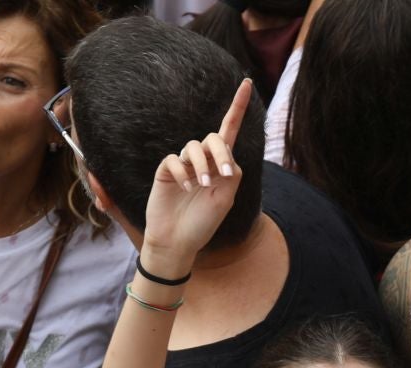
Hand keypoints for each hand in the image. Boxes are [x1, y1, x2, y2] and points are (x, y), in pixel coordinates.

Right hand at [138, 78, 253, 281]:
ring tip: (203, 186)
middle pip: (214, 138)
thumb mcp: (225, 199)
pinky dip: (183, 173)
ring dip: (202, 166)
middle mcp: (202, 161)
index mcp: (221, 166)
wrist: (178, 241)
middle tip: (223, 175)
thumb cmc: (203, 223)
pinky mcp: (165, 170)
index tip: (245, 83)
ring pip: (194, 147)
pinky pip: (175, 160)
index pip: (230, 131)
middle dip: (220, 153)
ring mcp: (183, 164)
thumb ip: (231, 174)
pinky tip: (185, 189)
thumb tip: (226, 155)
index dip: (237, 107)